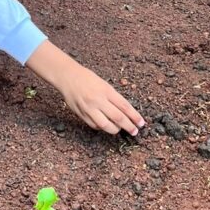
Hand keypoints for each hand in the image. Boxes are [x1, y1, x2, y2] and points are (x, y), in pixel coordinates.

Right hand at [27, 41, 145, 134]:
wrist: (68, 77)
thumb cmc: (88, 79)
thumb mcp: (104, 84)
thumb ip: (114, 98)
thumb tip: (126, 112)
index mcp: (106, 91)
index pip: (125, 106)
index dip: (134, 116)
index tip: (141, 123)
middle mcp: (98, 100)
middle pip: (118, 118)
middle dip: (129, 126)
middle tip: (135, 131)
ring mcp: (89, 109)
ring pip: (106, 125)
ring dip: (115, 129)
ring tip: (120, 129)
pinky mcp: (82, 115)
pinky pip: (95, 126)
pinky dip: (102, 127)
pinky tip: (106, 125)